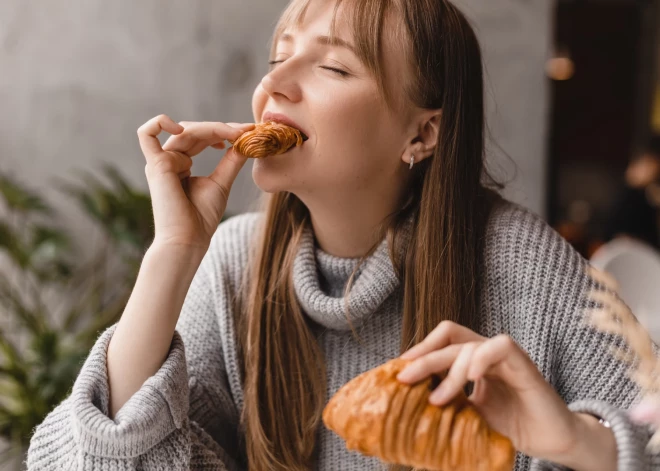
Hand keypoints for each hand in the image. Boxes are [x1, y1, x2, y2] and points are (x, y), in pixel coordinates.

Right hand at [137, 115, 254, 249]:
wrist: (189, 240)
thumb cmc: (201, 218)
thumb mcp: (221, 183)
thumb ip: (231, 161)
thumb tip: (245, 141)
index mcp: (180, 164)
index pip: (201, 137)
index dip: (223, 131)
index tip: (248, 132)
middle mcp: (168, 160)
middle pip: (194, 130)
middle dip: (222, 128)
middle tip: (246, 131)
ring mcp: (161, 161)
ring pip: (185, 130)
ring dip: (213, 128)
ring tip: (235, 134)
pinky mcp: (156, 165)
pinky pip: (147, 133)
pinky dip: (161, 122)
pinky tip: (184, 128)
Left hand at [396, 321, 611, 467]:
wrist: (552, 441)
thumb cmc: (511, 427)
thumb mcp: (469, 416)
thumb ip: (447, 407)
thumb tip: (409, 417)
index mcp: (473, 361)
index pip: (443, 340)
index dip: (421, 348)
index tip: (398, 369)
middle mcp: (487, 354)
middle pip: (450, 341)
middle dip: (424, 358)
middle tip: (404, 377)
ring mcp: (505, 357)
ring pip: (471, 345)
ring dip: (450, 370)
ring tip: (437, 398)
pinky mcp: (525, 366)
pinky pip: (502, 347)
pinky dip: (482, 358)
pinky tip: (472, 378)